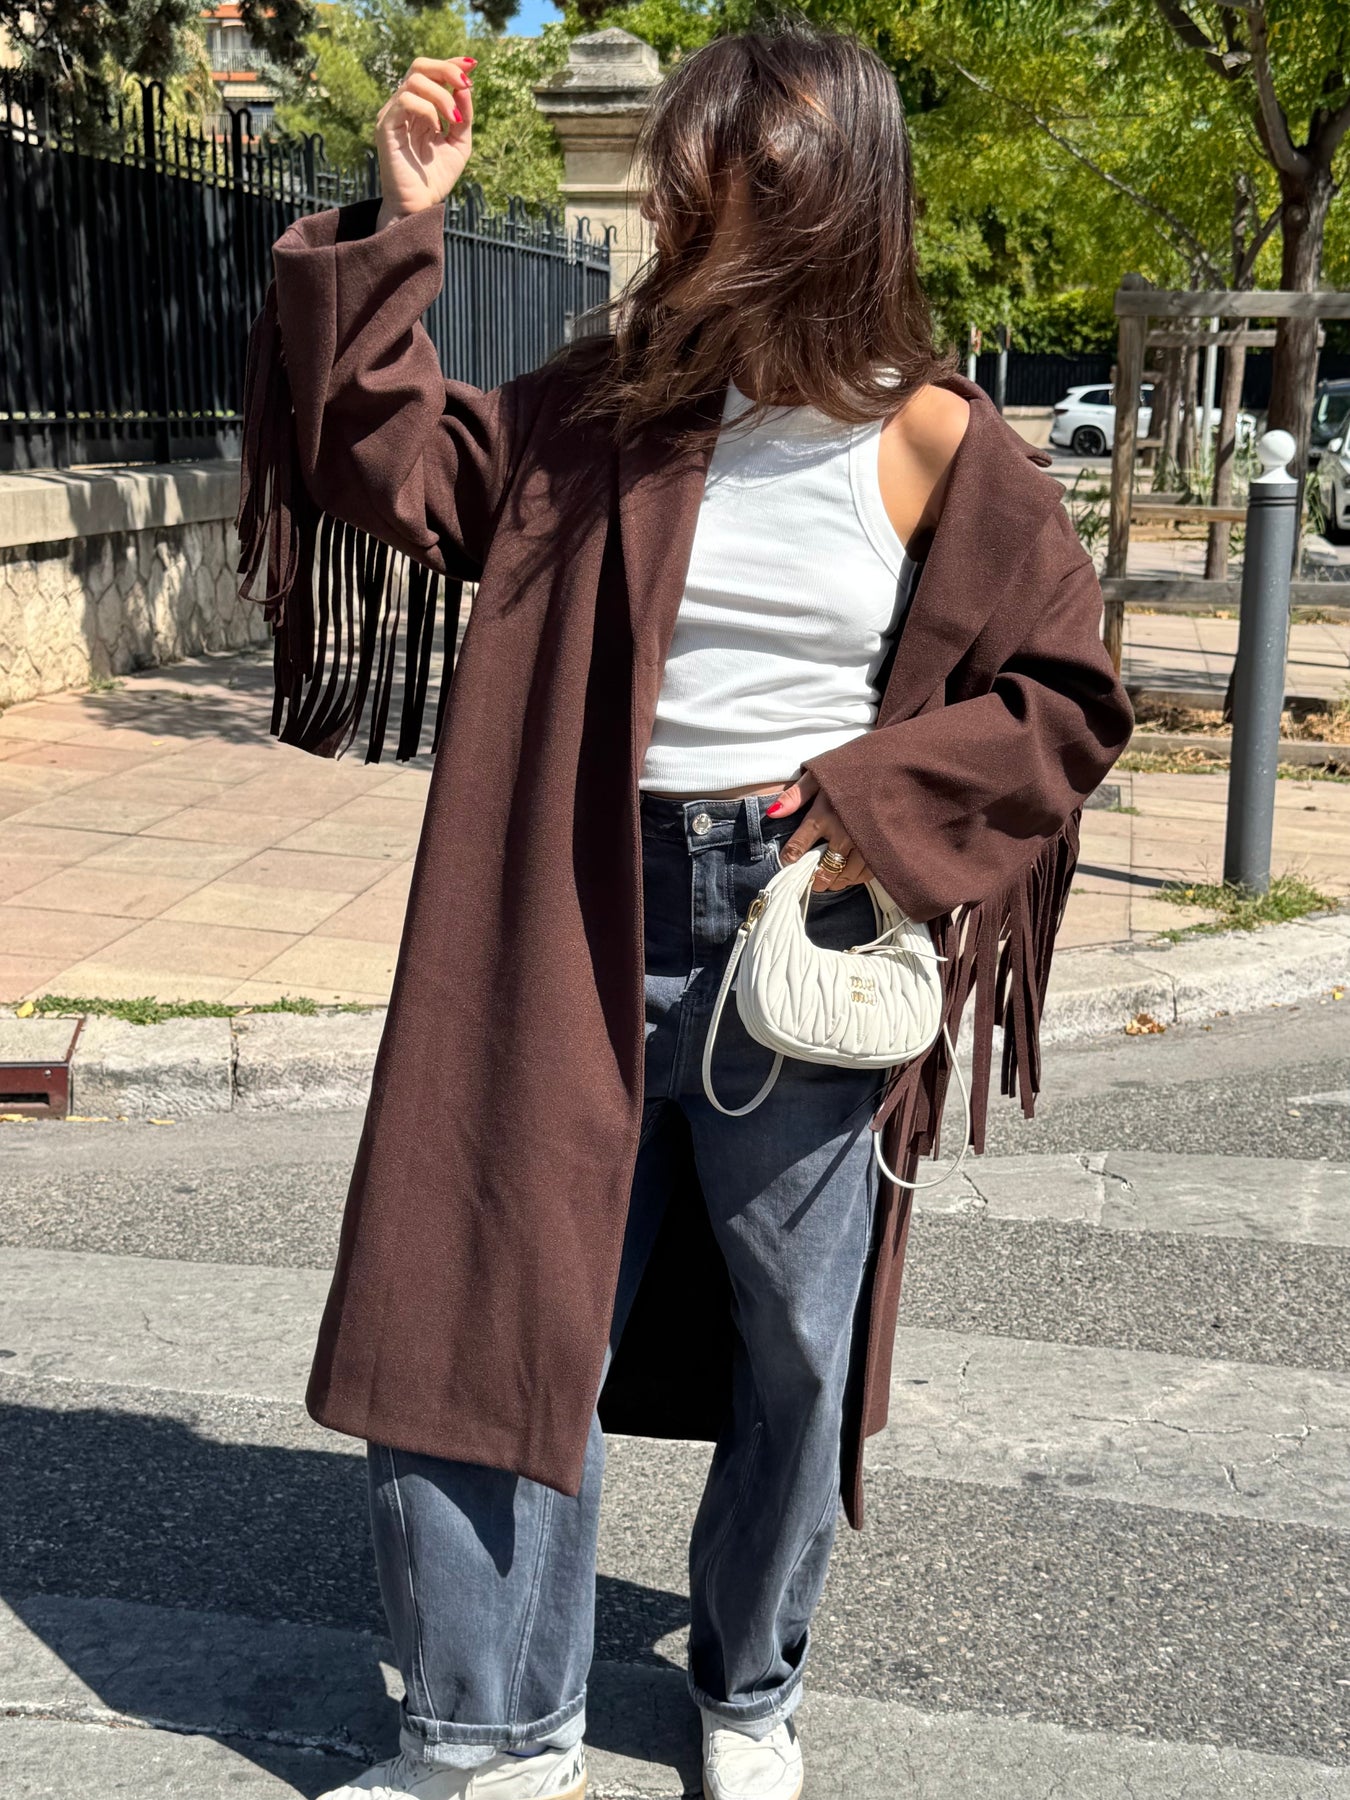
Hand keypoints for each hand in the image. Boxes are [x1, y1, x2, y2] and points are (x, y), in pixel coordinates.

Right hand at [375, 56, 475, 227]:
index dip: (450, 64)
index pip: (430, 73)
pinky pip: (405, 100)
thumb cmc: (435, 178)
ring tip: (455, 120)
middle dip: (446, 71)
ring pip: (414, 81)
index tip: (472, 66)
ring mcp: (392, 115)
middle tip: (466, 85)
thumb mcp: (459, 144)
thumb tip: (465, 87)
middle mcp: (403, 107)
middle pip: (419, 67)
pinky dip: (427, 109)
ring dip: (441, 95)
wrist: (419, 206)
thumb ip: (464, 116)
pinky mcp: (385, 126)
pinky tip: (437, 129)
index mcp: (419, 108)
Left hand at [767, 772, 874, 892]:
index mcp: (823, 816)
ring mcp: (864, 844)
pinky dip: (856, 878)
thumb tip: (772, 813)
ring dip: (835, 882)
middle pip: (824, 870)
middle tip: (812, 882)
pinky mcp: (881, 848)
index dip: (789, 859)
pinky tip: (851, 875)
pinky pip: (866, 873)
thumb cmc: (851, 769)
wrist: (890, 766)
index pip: (798, 847)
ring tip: (829, 882)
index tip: (787, 864)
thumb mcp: (819, 774)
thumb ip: (796, 794)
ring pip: (845, 875)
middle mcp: (843, 834)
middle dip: (816, 880)